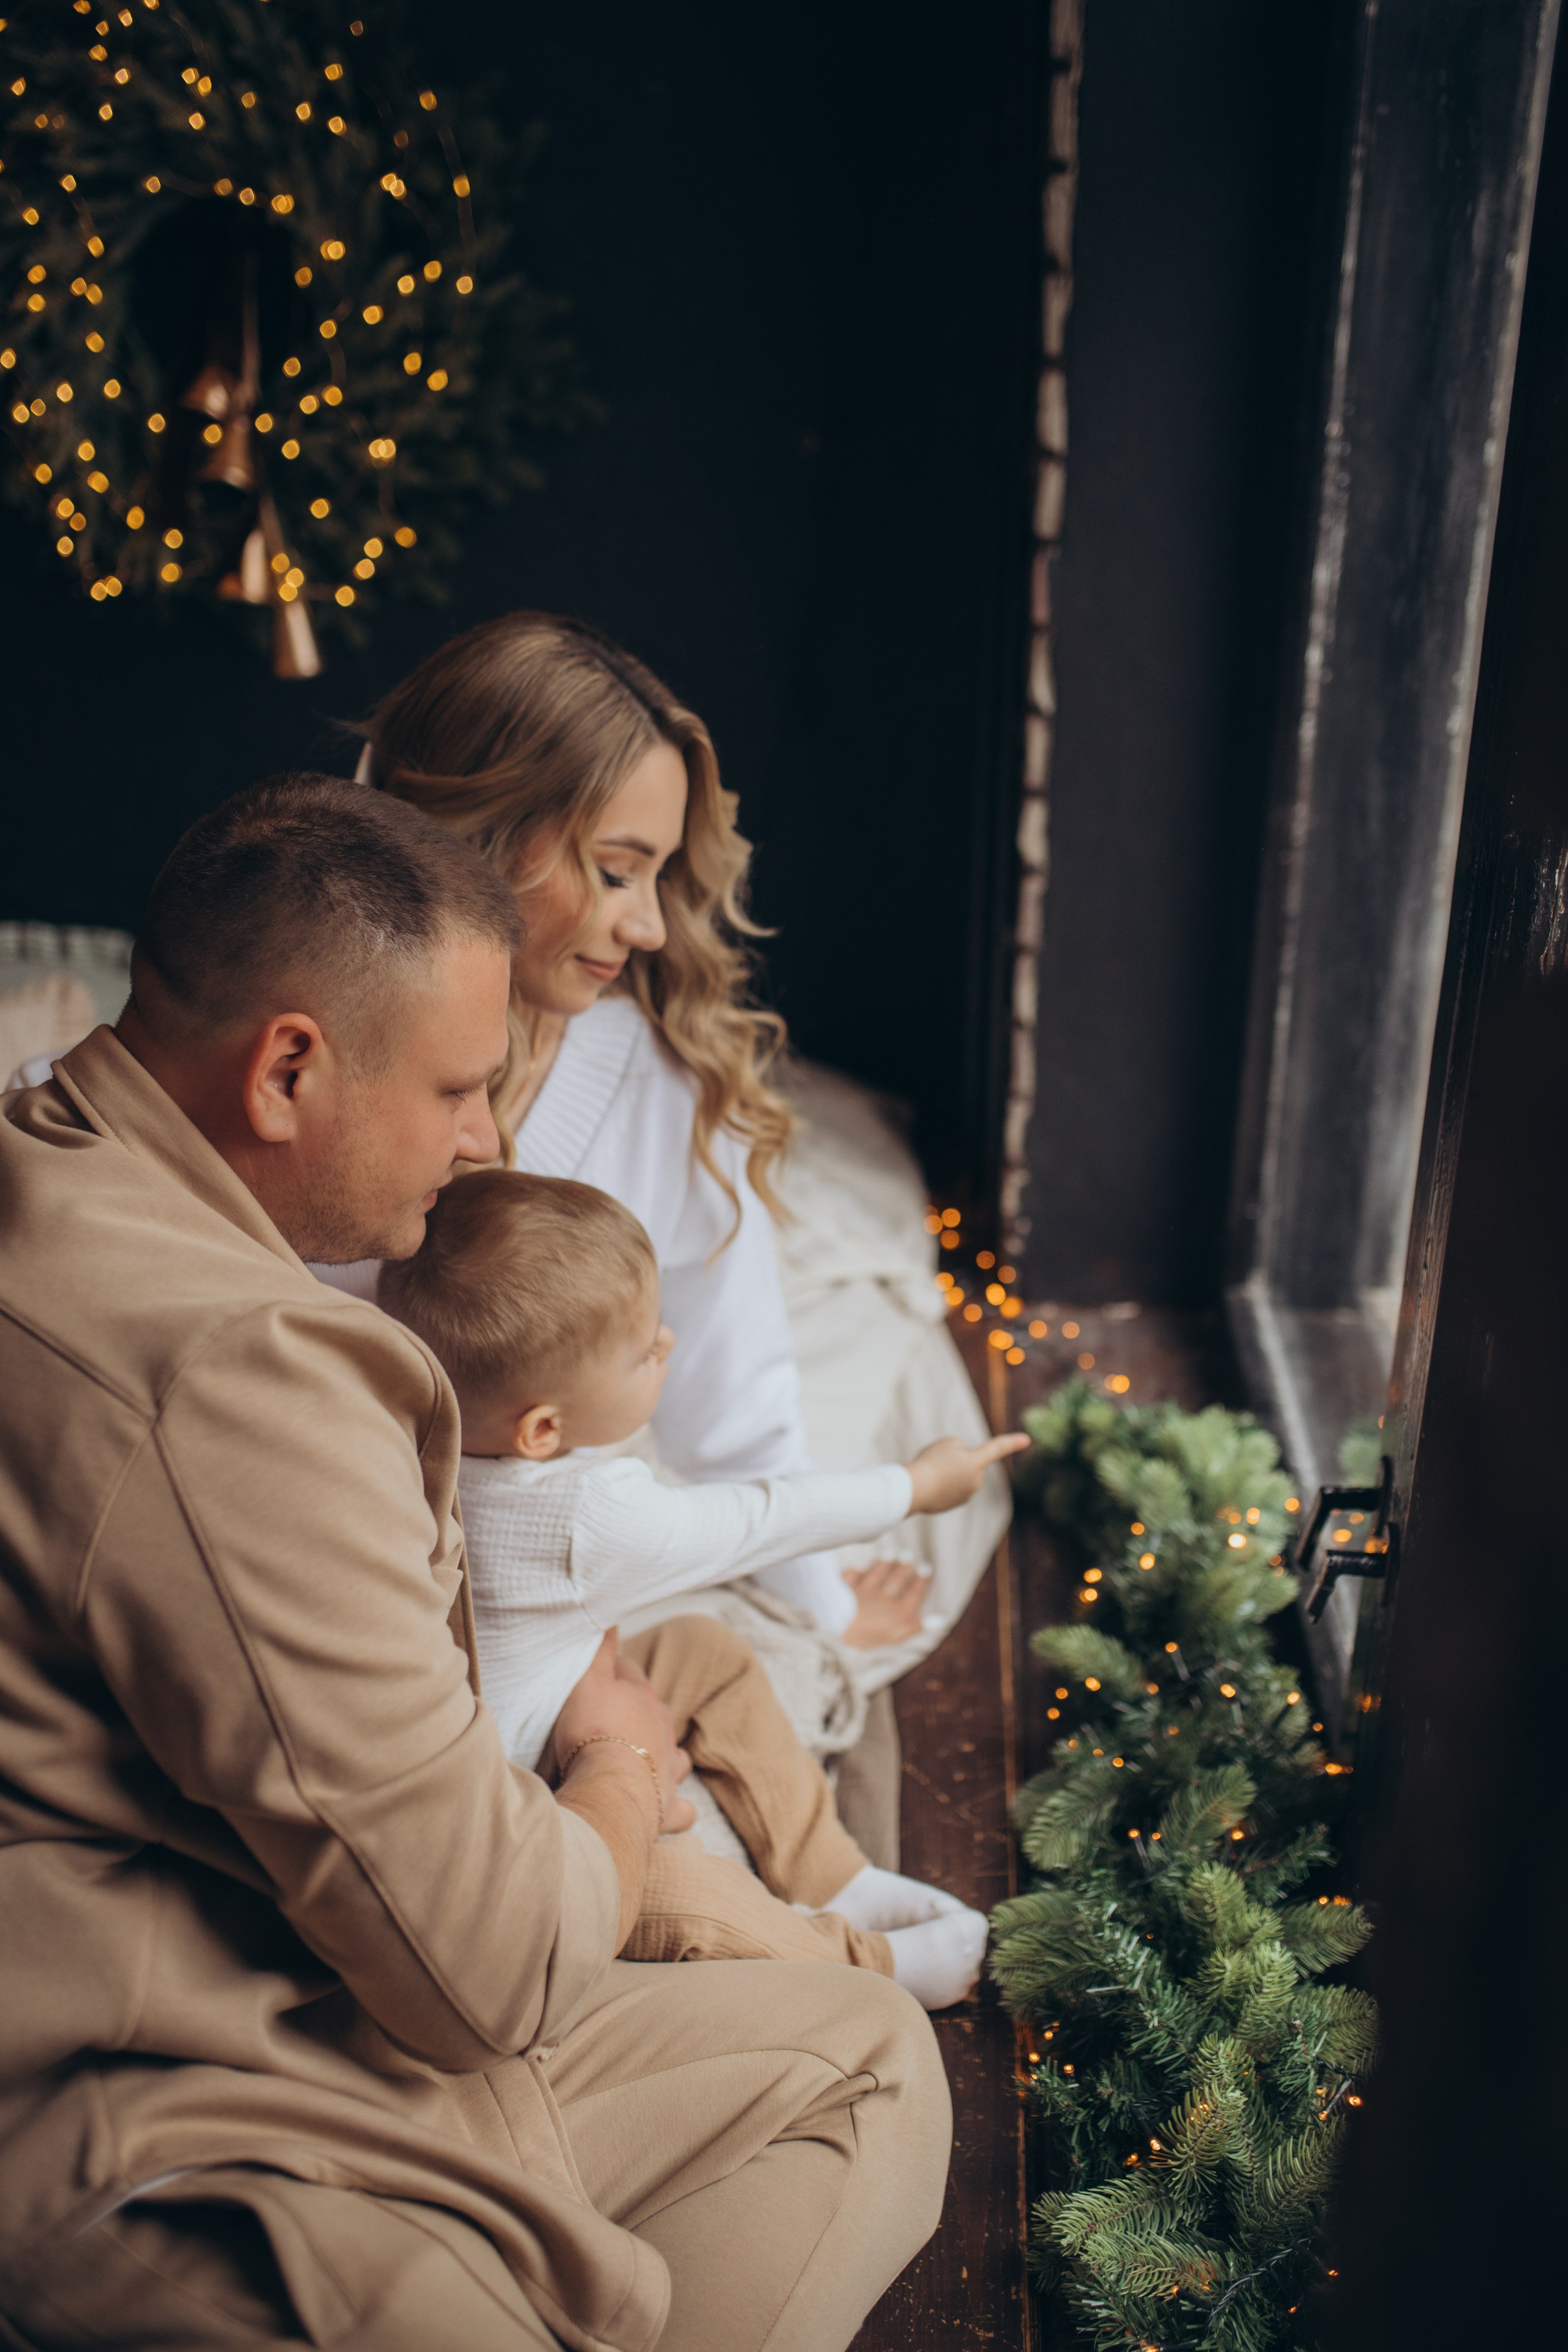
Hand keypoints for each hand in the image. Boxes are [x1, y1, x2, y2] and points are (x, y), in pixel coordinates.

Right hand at [553, 1631, 695, 1835]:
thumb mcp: (587, 1680)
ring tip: (644, 1761)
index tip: (601, 1676)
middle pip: (654, 1714)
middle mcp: (662, 1732)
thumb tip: (611, 1614)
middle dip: (639, 1714)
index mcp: (643, 1699)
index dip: (615, 1674)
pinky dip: (676, 1808)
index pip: (630, 1676)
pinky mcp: (666, 1808)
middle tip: (613, 1721)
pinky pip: (681, 1809)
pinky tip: (668, 1808)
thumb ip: (600, 1649)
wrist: (609, 1789)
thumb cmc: (593, 1732)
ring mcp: (668, 1771)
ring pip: (676, 1758)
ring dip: (664, 1757)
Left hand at [841, 1556, 931, 1647]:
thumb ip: (916, 1626)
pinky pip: (851, 1578)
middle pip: (895, 1581)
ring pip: (876, 1575)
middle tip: (909, 1555)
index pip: (913, 1594)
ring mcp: (863, 1593)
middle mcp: (882, 1599)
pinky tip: (857, 1567)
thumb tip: (939, 1618)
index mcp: (898, 1612)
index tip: (927, 1569)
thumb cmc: (869, 1638)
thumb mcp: (898, 1636)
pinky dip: (854, 1572)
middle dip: (903, 1568)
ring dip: (883, 1564)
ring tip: (890, 1554)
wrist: (838, 1629)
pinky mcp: (845, 1590)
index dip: (921, 1582)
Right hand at [906, 1431, 1029, 1515]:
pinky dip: (938, 1484)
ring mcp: (964, 1495)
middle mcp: (976, 1481)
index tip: (1027, 1440)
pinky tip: (928, 1485)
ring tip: (930, 1473)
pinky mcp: (951, 1505)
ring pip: (955, 1475)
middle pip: (966, 1462)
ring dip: (943, 1472)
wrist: (915, 1489)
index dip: (1012, 1443)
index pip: (997, 1449)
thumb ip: (960, 1449)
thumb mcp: (947, 1443)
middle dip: (953, 1459)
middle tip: (936, 1460)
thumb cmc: (931, 1462)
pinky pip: (946, 1488)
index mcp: (977, 1463)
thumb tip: (962, 1463)